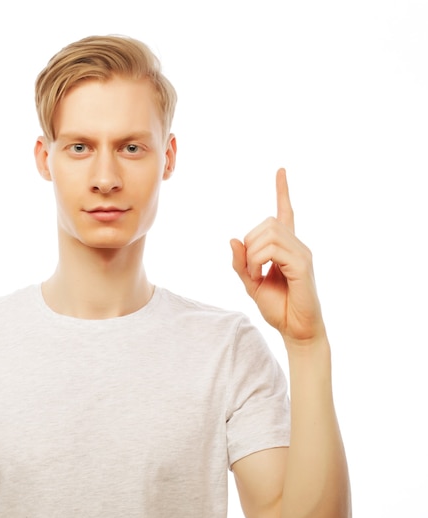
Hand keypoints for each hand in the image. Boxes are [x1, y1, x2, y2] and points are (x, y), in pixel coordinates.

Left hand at [230, 169, 324, 344]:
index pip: (285, 212)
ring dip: (252, 254)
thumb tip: (232, 238)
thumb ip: (240, 262)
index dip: (282, 191)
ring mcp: (302, 253)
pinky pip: (273, 250)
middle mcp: (297, 246)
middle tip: (249, 269)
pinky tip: (260, 275)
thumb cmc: (277, 307)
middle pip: (266, 223)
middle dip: (249, 243)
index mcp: (286, 248)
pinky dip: (257, 261)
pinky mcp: (303, 265)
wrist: (295, 330)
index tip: (280, 170)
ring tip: (255, 274)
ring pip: (268, 234)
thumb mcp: (251, 283)